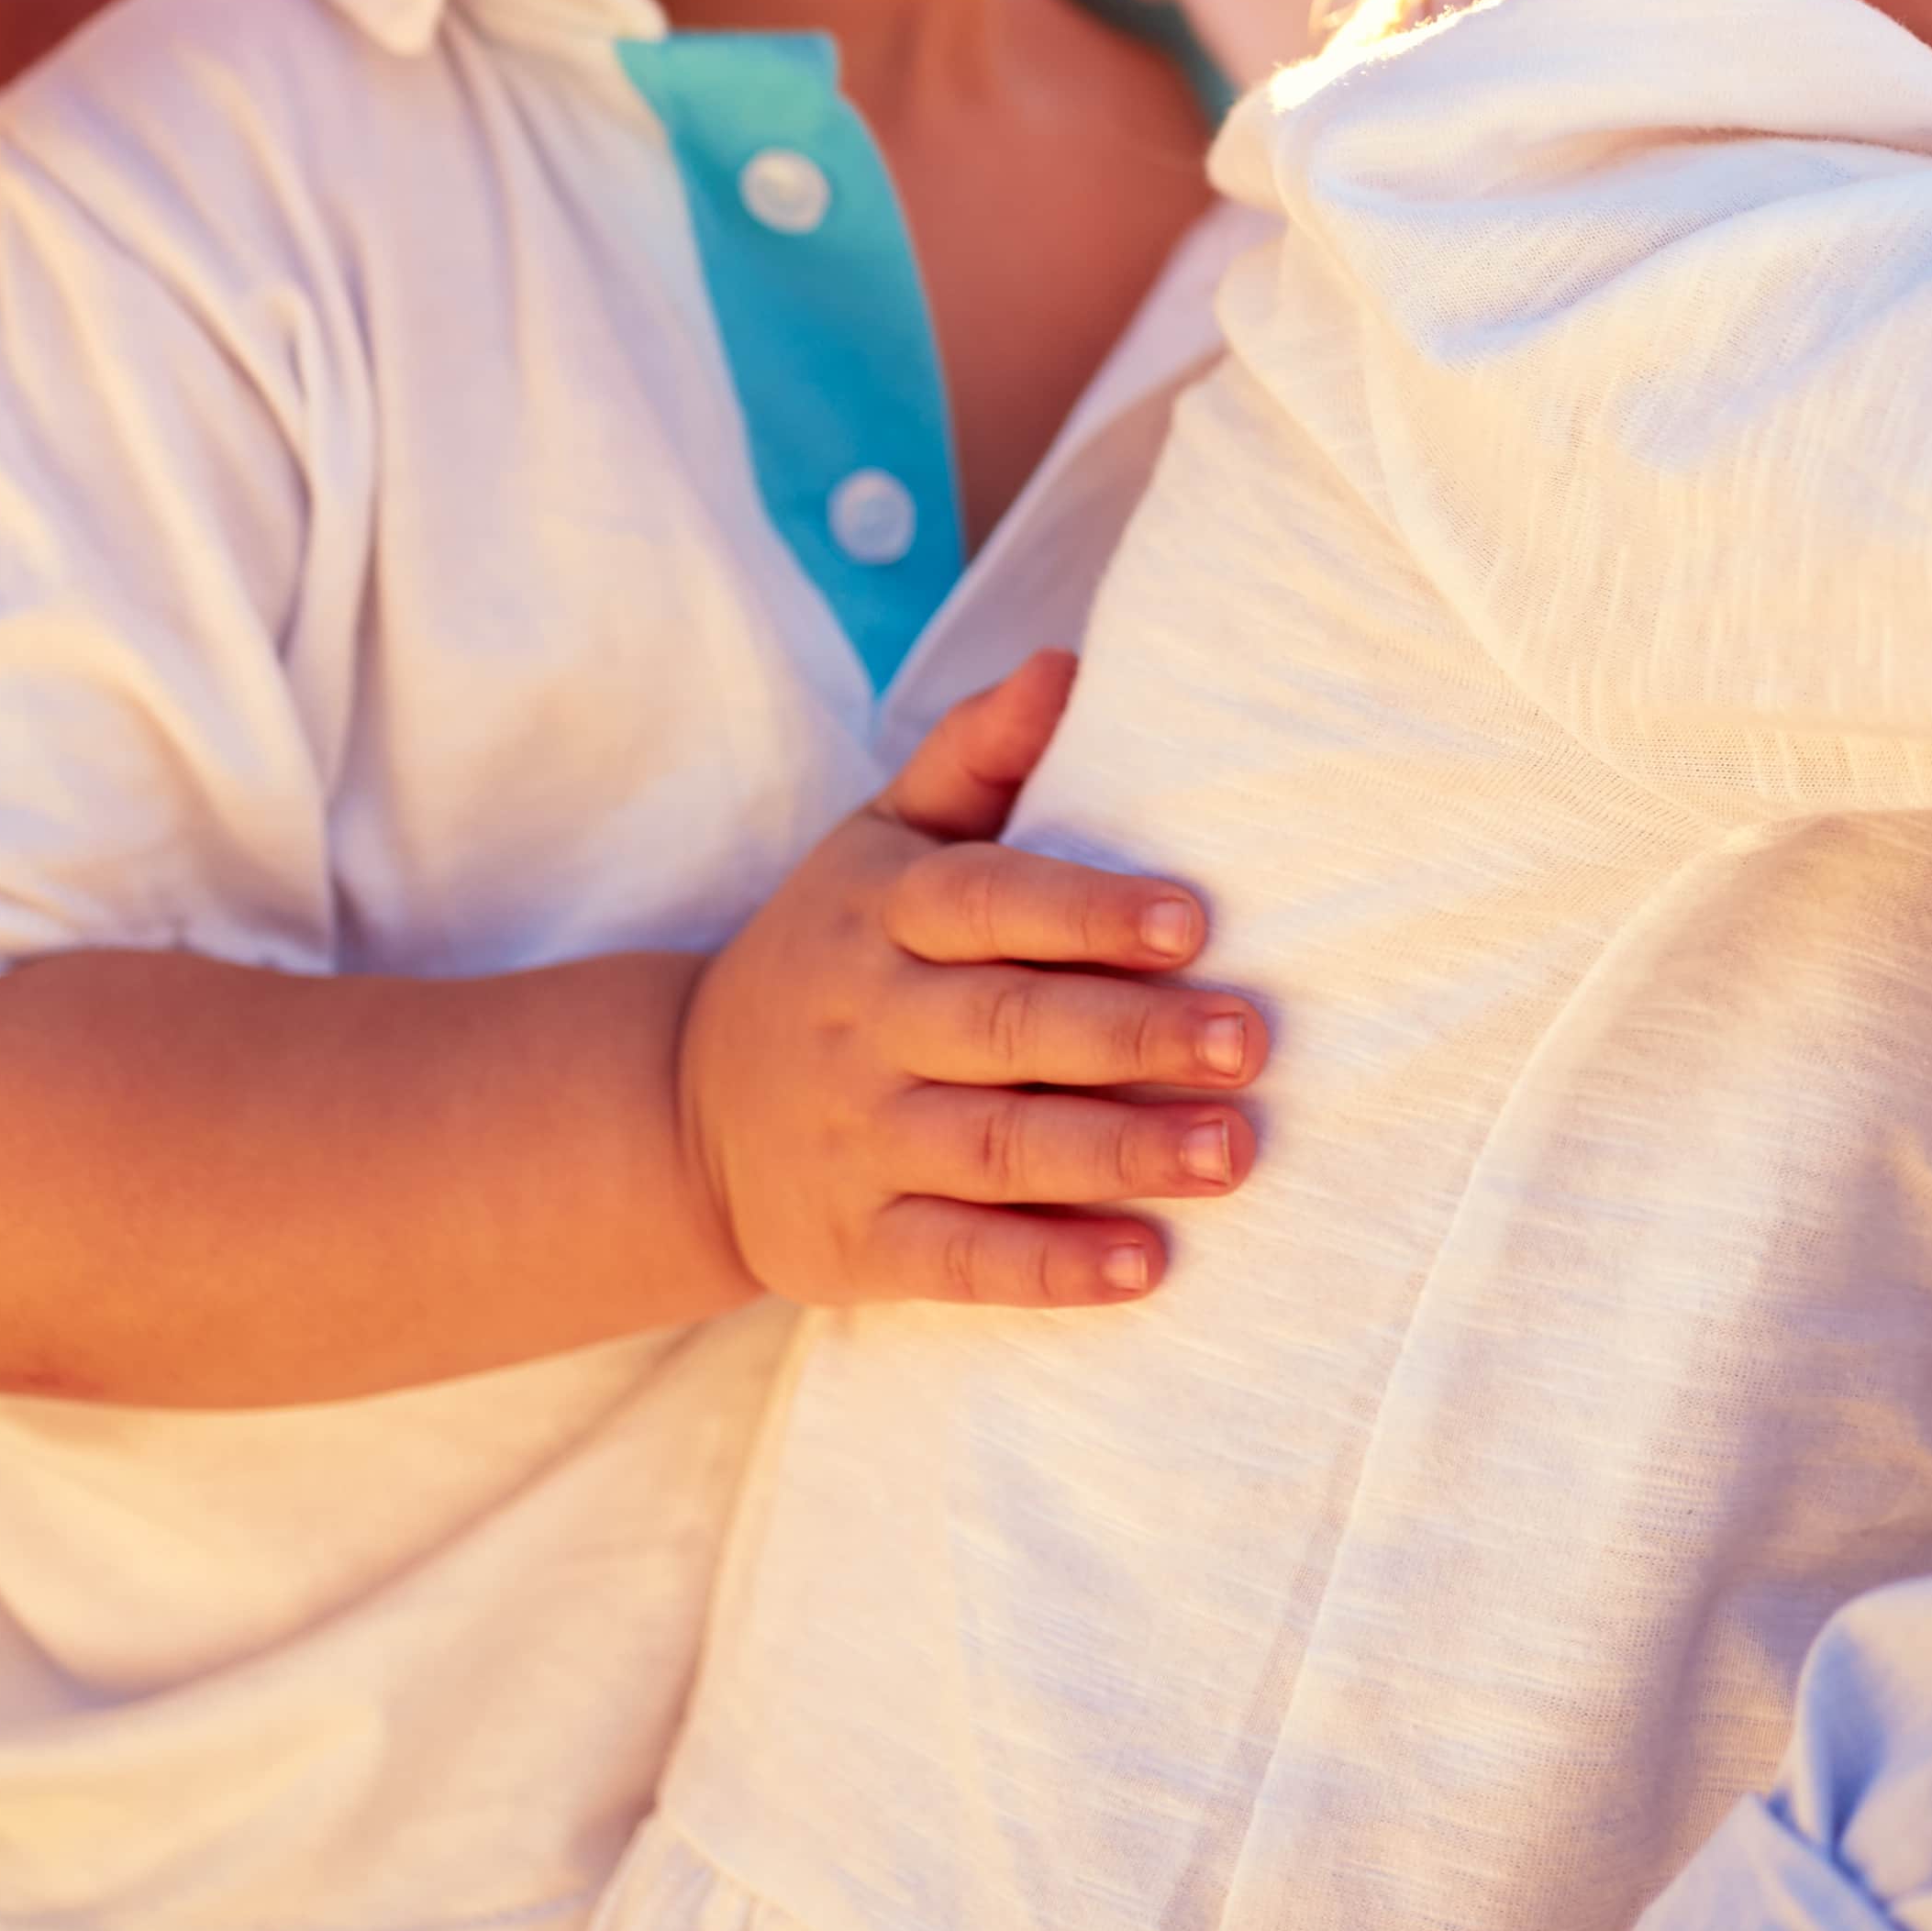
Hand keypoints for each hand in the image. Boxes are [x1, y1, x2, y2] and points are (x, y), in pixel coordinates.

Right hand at [670, 651, 1279, 1308]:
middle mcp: (867, 1026)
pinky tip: (1146, 1263)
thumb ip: (975, 754)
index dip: (1084, 913)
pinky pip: (961, 1260)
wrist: (680, 1112)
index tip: (1192, 922)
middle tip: (1251, 1041)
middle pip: (1007, 1030)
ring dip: (1121, 1153)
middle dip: (1134, 1037)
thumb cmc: (835, 951)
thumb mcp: (879, 841)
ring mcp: (859, 1141)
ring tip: (1233, 1150)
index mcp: (880, 915)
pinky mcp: (859, 1244)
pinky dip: (1052, 1266)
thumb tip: (1067, 664)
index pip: (984, 904)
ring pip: (998, 1149)